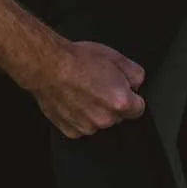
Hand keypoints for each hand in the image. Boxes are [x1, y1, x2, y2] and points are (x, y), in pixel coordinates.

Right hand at [29, 40, 145, 137]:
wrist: (47, 66)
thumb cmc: (76, 61)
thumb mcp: (115, 57)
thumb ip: (135, 74)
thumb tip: (136, 83)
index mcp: (120, 102)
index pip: (138, 108)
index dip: (131, 97)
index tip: (122, 90)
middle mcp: (105, 119)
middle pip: (117, 116)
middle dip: (111, 103)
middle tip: (98, 85)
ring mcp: (87, 127)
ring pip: (98, 121)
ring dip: (94, 111)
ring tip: (82, 91)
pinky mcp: (71, 130)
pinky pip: (81, 126)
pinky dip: (79, 116)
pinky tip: (72, 100)